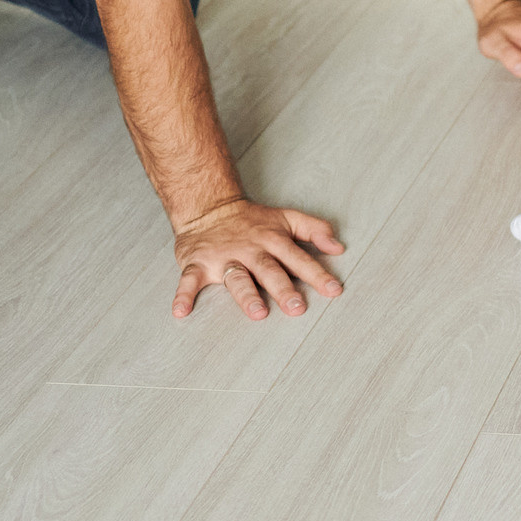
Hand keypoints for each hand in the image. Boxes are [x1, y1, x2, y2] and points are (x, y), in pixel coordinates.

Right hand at [172, 198, 346, 319]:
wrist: (208, 207)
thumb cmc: (252, 220)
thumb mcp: (286, 218)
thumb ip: (315, 230)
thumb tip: (339, 247)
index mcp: (272, 240)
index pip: (298, 258)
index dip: (317, 274)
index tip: (333, 290)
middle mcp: (249, 250)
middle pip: (268, 270)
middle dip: (283, 288)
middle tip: (297, 307)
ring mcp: (223, 257)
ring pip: (236, 277)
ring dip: (246, 295)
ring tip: (258, 313)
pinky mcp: (197, 263)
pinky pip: (189, 280)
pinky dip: (183, 295)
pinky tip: (181, 311)